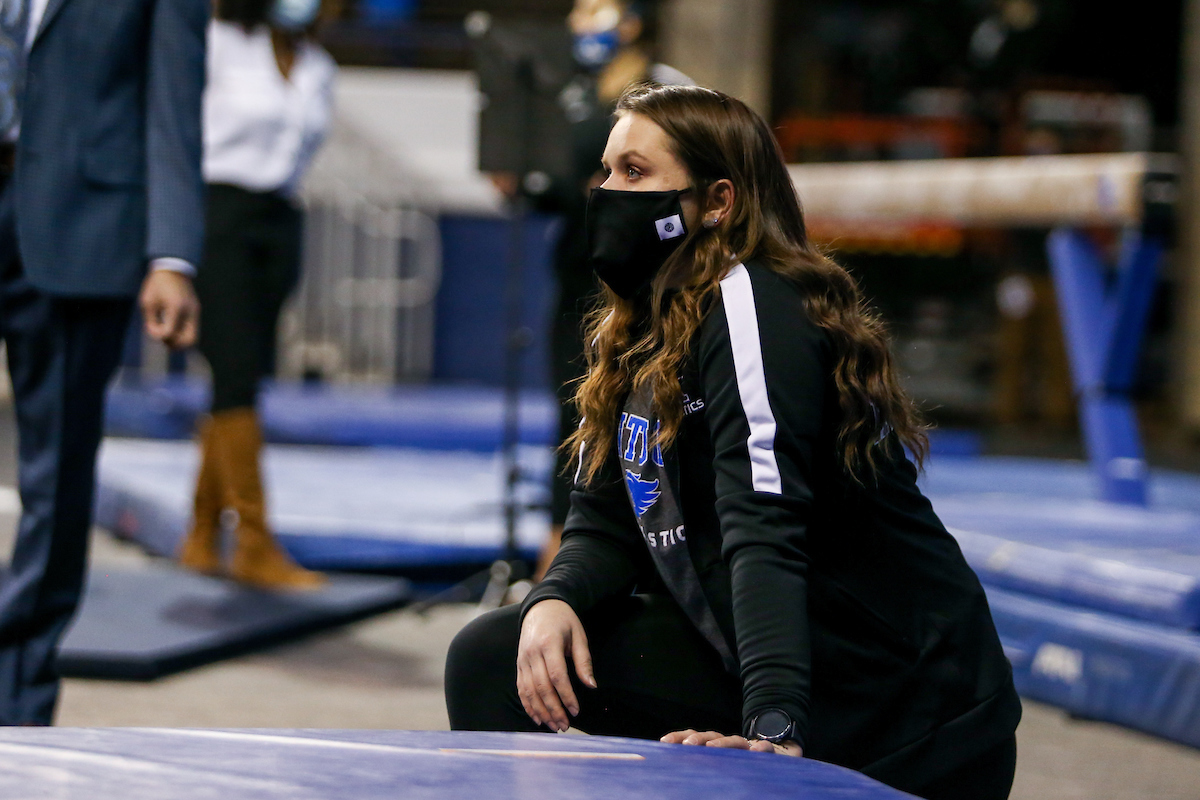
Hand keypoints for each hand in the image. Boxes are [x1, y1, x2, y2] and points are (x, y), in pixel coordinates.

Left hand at [139, 269, 198, 349]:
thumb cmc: (157, 285)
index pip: (169, 332)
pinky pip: (192, 329)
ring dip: (180, 341)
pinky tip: (172, 327)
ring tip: (167, 335)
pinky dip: (182, 333)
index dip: (158, 336)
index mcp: (175, 307)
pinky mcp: (196, 311)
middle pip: (188, 341)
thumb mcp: (147, 301)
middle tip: (163, 339)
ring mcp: (195, 312)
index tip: (151, 328)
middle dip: (174, 344)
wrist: (173, 269)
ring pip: (193, 338)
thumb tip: (157, 337)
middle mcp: (189, 311)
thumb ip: (151, 321)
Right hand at [516, 599, 595, 731]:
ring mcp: (522, 659)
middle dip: (553, 709)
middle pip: (541, 687)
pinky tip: (538, 718)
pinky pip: (521, 689)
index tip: (576, 710)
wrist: (541, 607)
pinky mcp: (518, 665)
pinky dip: (528, 705)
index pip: (557, 675)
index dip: (566, 695)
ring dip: (541, 711)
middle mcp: (532, 653)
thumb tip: (592, 686)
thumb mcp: (579, 635)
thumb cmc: (564, 621)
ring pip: (529, 691)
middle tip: (565, 725)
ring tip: (554, 726)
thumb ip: (584, 661)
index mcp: (548, 643)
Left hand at [661, 730, 802, 756]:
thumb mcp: (720, 769)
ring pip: (735, 741)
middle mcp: (729, 744)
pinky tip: (758, 751)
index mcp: (714, 747)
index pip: (693, 738)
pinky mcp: (769, 753)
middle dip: (698, 738)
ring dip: (723, 742)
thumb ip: (701, 769)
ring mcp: (748, 747)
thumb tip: (671, 775)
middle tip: (688, 745)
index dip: (679, 738)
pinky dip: (762, 749)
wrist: (778, 761)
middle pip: (711, 736)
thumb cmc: (741, 769)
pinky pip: (766, 749)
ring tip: (713, 747)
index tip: (664, 742)